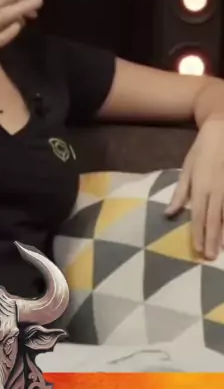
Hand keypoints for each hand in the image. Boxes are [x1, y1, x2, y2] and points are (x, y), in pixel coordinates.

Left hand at [165, 117, 223, 259]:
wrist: (223, 131)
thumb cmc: (202, 150)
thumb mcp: (187, 168)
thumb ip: (180, 193)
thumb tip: (169, 214)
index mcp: (201, 187)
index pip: (198, 216)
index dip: (198, 234)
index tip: (197, 250)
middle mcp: (217, 191)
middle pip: (213, 220)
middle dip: (211, 240)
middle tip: (209, 257)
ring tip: (221, 250)